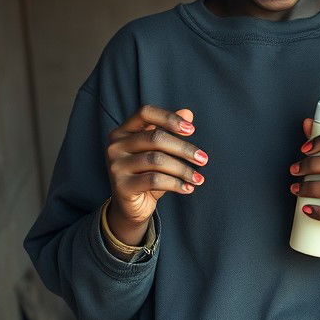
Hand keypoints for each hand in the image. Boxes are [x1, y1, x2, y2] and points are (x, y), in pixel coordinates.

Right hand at [105, 105, 207, 244]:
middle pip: (156, 138)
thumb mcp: (160, 152)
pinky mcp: (121, 186)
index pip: (145, 113)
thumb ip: (170, 130)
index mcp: (123, 131)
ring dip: (183, 170)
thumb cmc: (147, 173)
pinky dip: (176, 184)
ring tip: (198, 178)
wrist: (131, 206)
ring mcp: (115, 166)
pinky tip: (188, 188)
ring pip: (157, 160)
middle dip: (184, 149)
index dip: (169, 118)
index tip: (192, 130)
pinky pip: (154, 180)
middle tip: (203, 159)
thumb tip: (188, 113)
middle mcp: (115, 146)